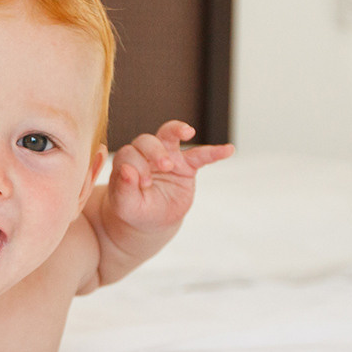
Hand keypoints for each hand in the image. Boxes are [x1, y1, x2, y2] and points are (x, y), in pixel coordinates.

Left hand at [107, 121, 234, 233]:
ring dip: (177, 131)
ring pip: (169, 135)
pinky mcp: (186, 165)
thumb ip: (123, 190)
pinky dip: (214, 152)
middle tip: (165, 167)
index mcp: (127, 163)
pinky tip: (228, 150)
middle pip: (147, 140)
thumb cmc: (136, 211)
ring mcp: (167, 157)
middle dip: (155, 151)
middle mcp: (144, 155)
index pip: (129, 154)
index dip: (136, 165)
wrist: (152, 220)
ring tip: (187, 131)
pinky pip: (201, 155)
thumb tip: (126, 170)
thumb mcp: (127, 207)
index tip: (143, 182)